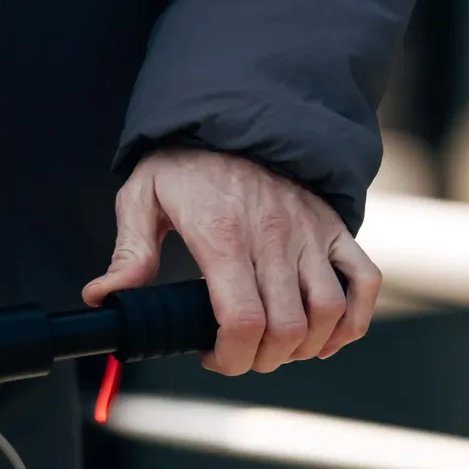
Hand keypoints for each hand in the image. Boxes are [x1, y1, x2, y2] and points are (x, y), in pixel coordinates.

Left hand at [83, 147, 379, 377]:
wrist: (231, 108)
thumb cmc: (185, 160)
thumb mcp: (142, 197)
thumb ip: (129, 254)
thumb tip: (103, 299)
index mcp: (223, 234)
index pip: (242, 321)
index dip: (231, 359)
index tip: (212, 357)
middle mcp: (272, 235)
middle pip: (287, 330)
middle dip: (263, 359)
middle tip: (240, 352)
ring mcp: (309, 231)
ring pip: (328, 313)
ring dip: (306, 346)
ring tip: (276, 345)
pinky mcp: (332, 226)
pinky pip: (364, 280)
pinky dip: (354, 320)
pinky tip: (326, 334)